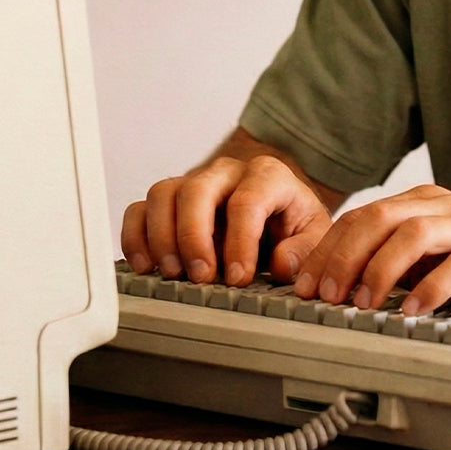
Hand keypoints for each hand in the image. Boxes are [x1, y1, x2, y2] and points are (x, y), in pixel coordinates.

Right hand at [120, 131, 337, 285]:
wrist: (276, 208)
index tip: (238, 277)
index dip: (240, 241)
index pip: (248, 201)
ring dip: (162, 237)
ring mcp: (194, 183)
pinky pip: (140, 209)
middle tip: (200, 276)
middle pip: (197, 190)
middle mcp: (226, 173)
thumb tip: (279, 262)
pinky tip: (146, 265)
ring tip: (173, 273)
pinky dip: (136, 237)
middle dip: (194, 236)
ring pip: (163, 194)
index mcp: (267, 176)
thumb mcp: (314, 234)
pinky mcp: (169, 201)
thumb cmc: (292, 221)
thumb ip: (304, 248)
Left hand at [292, 184, 450, 323]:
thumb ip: (400, 260)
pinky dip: (432, 288)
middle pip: (379, 218)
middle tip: (322, 295)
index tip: (304, 283)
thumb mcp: (440, 258)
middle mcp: (446, 208)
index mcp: (426, 204)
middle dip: (343, 257)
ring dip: (379, 270)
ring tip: (361, 303)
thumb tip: (341, 284)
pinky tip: (414, 311)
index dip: (328, 248)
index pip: (363, 216)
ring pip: (413, 234)